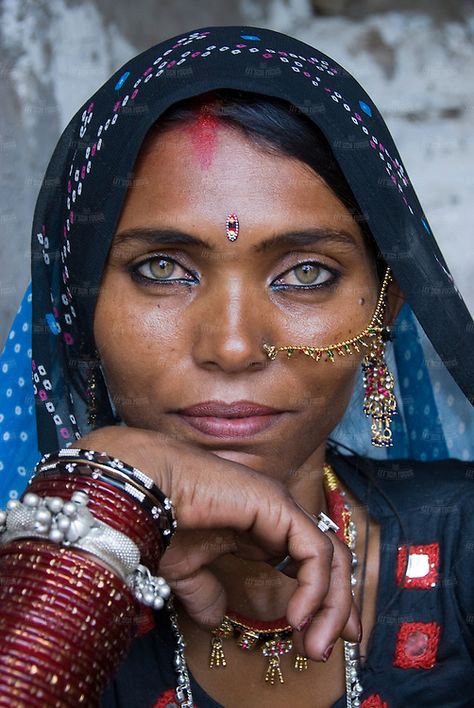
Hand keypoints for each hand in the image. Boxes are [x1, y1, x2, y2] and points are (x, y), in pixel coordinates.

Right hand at [78, 426, 359, 659]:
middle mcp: (278, 517)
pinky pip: (314, 552)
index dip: (323, 600)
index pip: (311, 563)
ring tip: (315, 645)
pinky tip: (296, 617)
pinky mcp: (279, 506)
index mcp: (262, 529)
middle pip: (331, 561)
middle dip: (339, 606)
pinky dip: (314, 588)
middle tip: (329, 648)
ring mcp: (281, 509)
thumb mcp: (186, 571)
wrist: (143, 492)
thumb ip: (205, 593)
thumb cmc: (160, 520)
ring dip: (332, 605)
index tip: (319, 640)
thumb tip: (214, 620)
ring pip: (332, 557)